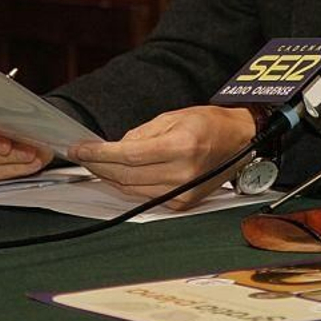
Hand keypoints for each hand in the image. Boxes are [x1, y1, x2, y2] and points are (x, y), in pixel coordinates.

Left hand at [69, 106, 253, 209]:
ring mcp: (182, 192)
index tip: (80, 149)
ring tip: (97, 164)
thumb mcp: (173, 117)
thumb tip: (114, 149)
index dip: (98, 154)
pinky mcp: (182, 203)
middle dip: (99, 166)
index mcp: (181, 147)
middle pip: (125, 175)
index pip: (127, 155)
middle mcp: (182, 173)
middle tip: (83, 156)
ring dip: (110, 177)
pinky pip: (144, 196)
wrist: (240, 142)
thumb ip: (140, 134)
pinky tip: (120, 174)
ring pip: (131, 189)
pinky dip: (128, 185)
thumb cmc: (210, 124)